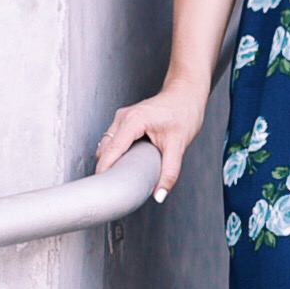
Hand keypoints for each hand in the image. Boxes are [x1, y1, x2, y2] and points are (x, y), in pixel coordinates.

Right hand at [95, 79, 210, 197]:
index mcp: (132, 121)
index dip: (104, 171)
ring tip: (122, 177)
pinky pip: (113, 141)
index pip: (111, 151)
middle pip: (105, 150)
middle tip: (116, 186)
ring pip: (107, 146)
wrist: (187, 94)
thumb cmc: (184, 112)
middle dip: (107, 168)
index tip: (102, 188)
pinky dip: (116, 154)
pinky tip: (127, 164)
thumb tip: (160, 194)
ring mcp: (121, 118)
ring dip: (111, 161)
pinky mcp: (124, 121)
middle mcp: (122, 118)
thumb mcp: (179, 145)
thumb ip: (169, 171)